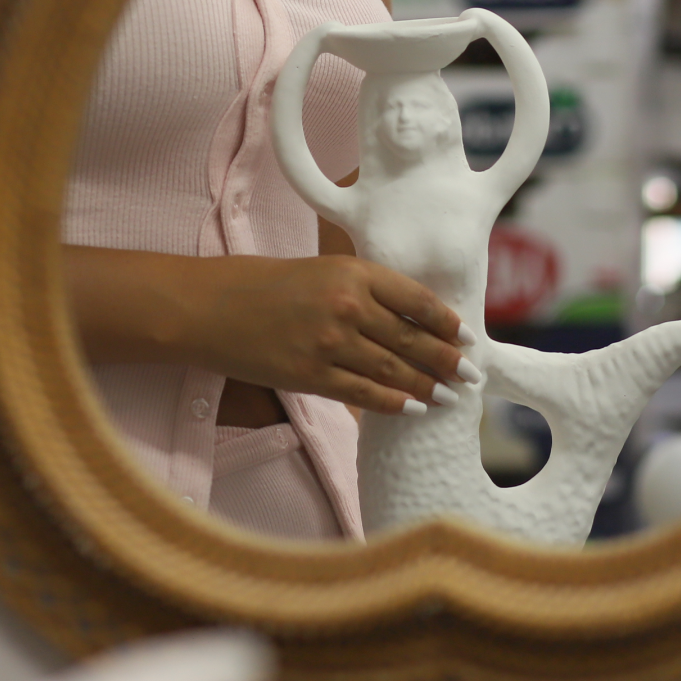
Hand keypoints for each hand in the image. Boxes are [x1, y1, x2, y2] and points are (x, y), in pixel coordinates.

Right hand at [176, 255, 477, 415]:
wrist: (209, 307)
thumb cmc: (264, 285)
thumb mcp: (321, 272)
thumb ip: (364, 290)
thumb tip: (410, 322)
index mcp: (354, 272)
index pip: (418, 301)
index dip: (448, 324)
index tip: (467, 338)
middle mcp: (348, 306)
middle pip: (414, 340)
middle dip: (448, 362)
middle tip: (471, 376)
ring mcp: (331, 344)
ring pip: (395, 372)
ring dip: (428, 387)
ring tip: (450, 397)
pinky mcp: (311, 376)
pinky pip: (365, 394)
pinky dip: (395, 404)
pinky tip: (414, 408)